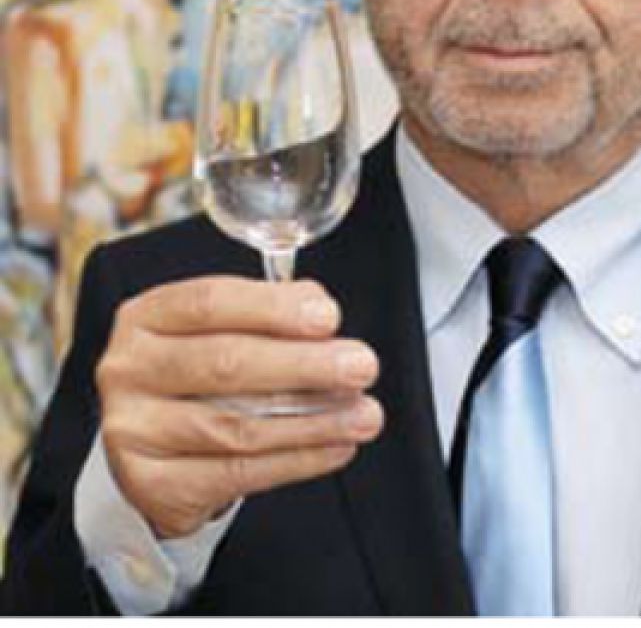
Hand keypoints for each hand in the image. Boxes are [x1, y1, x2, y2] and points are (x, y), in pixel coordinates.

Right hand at [95, 276, 382, 539]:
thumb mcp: (225, 329)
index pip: (210, 302)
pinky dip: (298, 459)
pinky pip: (238, 472)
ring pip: (237, 426)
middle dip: (305, 365)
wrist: (157, 447)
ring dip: (314, 420)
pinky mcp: (151, 484)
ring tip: (364, 414)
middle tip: (361, 366)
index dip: (274, 308)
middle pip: (226, 364)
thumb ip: (269, 314)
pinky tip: (336, 447)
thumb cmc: (202, 375)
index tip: (329, 316)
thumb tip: (319, 309)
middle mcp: (130, 369)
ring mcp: (133, 430)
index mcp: (148, 316)